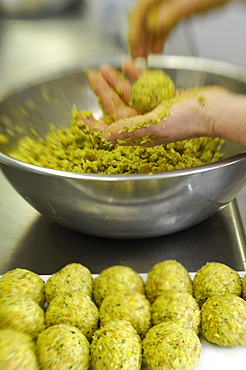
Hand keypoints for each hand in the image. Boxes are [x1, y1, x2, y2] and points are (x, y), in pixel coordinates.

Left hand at [79, 61, 245, 146]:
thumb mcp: (154, 124)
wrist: (215, 109)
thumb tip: (105, 136)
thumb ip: (129, 128)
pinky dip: (138, 76)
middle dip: (104, 92)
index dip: (95, 124)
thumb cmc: (188, 120)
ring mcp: (154, 110)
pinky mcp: (164, 98)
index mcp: (140, 132)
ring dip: (117, 81)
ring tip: (105, 68)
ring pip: (130, 94)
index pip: (111, 128)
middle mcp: (145, 122)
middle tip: (92, 76)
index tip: (80, 117)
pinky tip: (129, 65)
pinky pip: (146, 86)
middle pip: (118, 106)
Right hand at [128, 0, 232, 57]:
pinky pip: (163, 24)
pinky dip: (159, 38)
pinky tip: (158, 50)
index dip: (135, 32)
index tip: (134, 50)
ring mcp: (168, 2)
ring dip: (148, 42)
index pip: (141, 11)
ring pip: (152, 23)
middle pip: (144, 18)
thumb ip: (173, 14)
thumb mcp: (194, 3)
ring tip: (147, 59)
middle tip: (138, 59)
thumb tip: (153, 26)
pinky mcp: (176, 7)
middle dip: (140, 40)